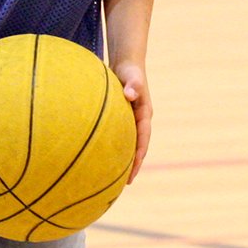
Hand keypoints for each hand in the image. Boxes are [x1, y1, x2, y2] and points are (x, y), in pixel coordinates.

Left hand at [113, 63, 151, 183]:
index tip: (133, 170)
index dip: (139, 155)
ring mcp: (132, 120)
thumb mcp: (132, 76)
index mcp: (145, 113)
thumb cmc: (129, 70)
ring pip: (130, 143)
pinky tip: (103, 157)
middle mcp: (140, 119)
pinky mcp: (124, 118)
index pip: (144, 138)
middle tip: (125, 183)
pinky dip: (116, 148)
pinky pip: (121, 137)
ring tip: (114, 178)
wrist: (127, 64)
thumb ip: (133, 84)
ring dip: (126, 159)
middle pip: (139, 146)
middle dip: (134, 164)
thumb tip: (130, 94)